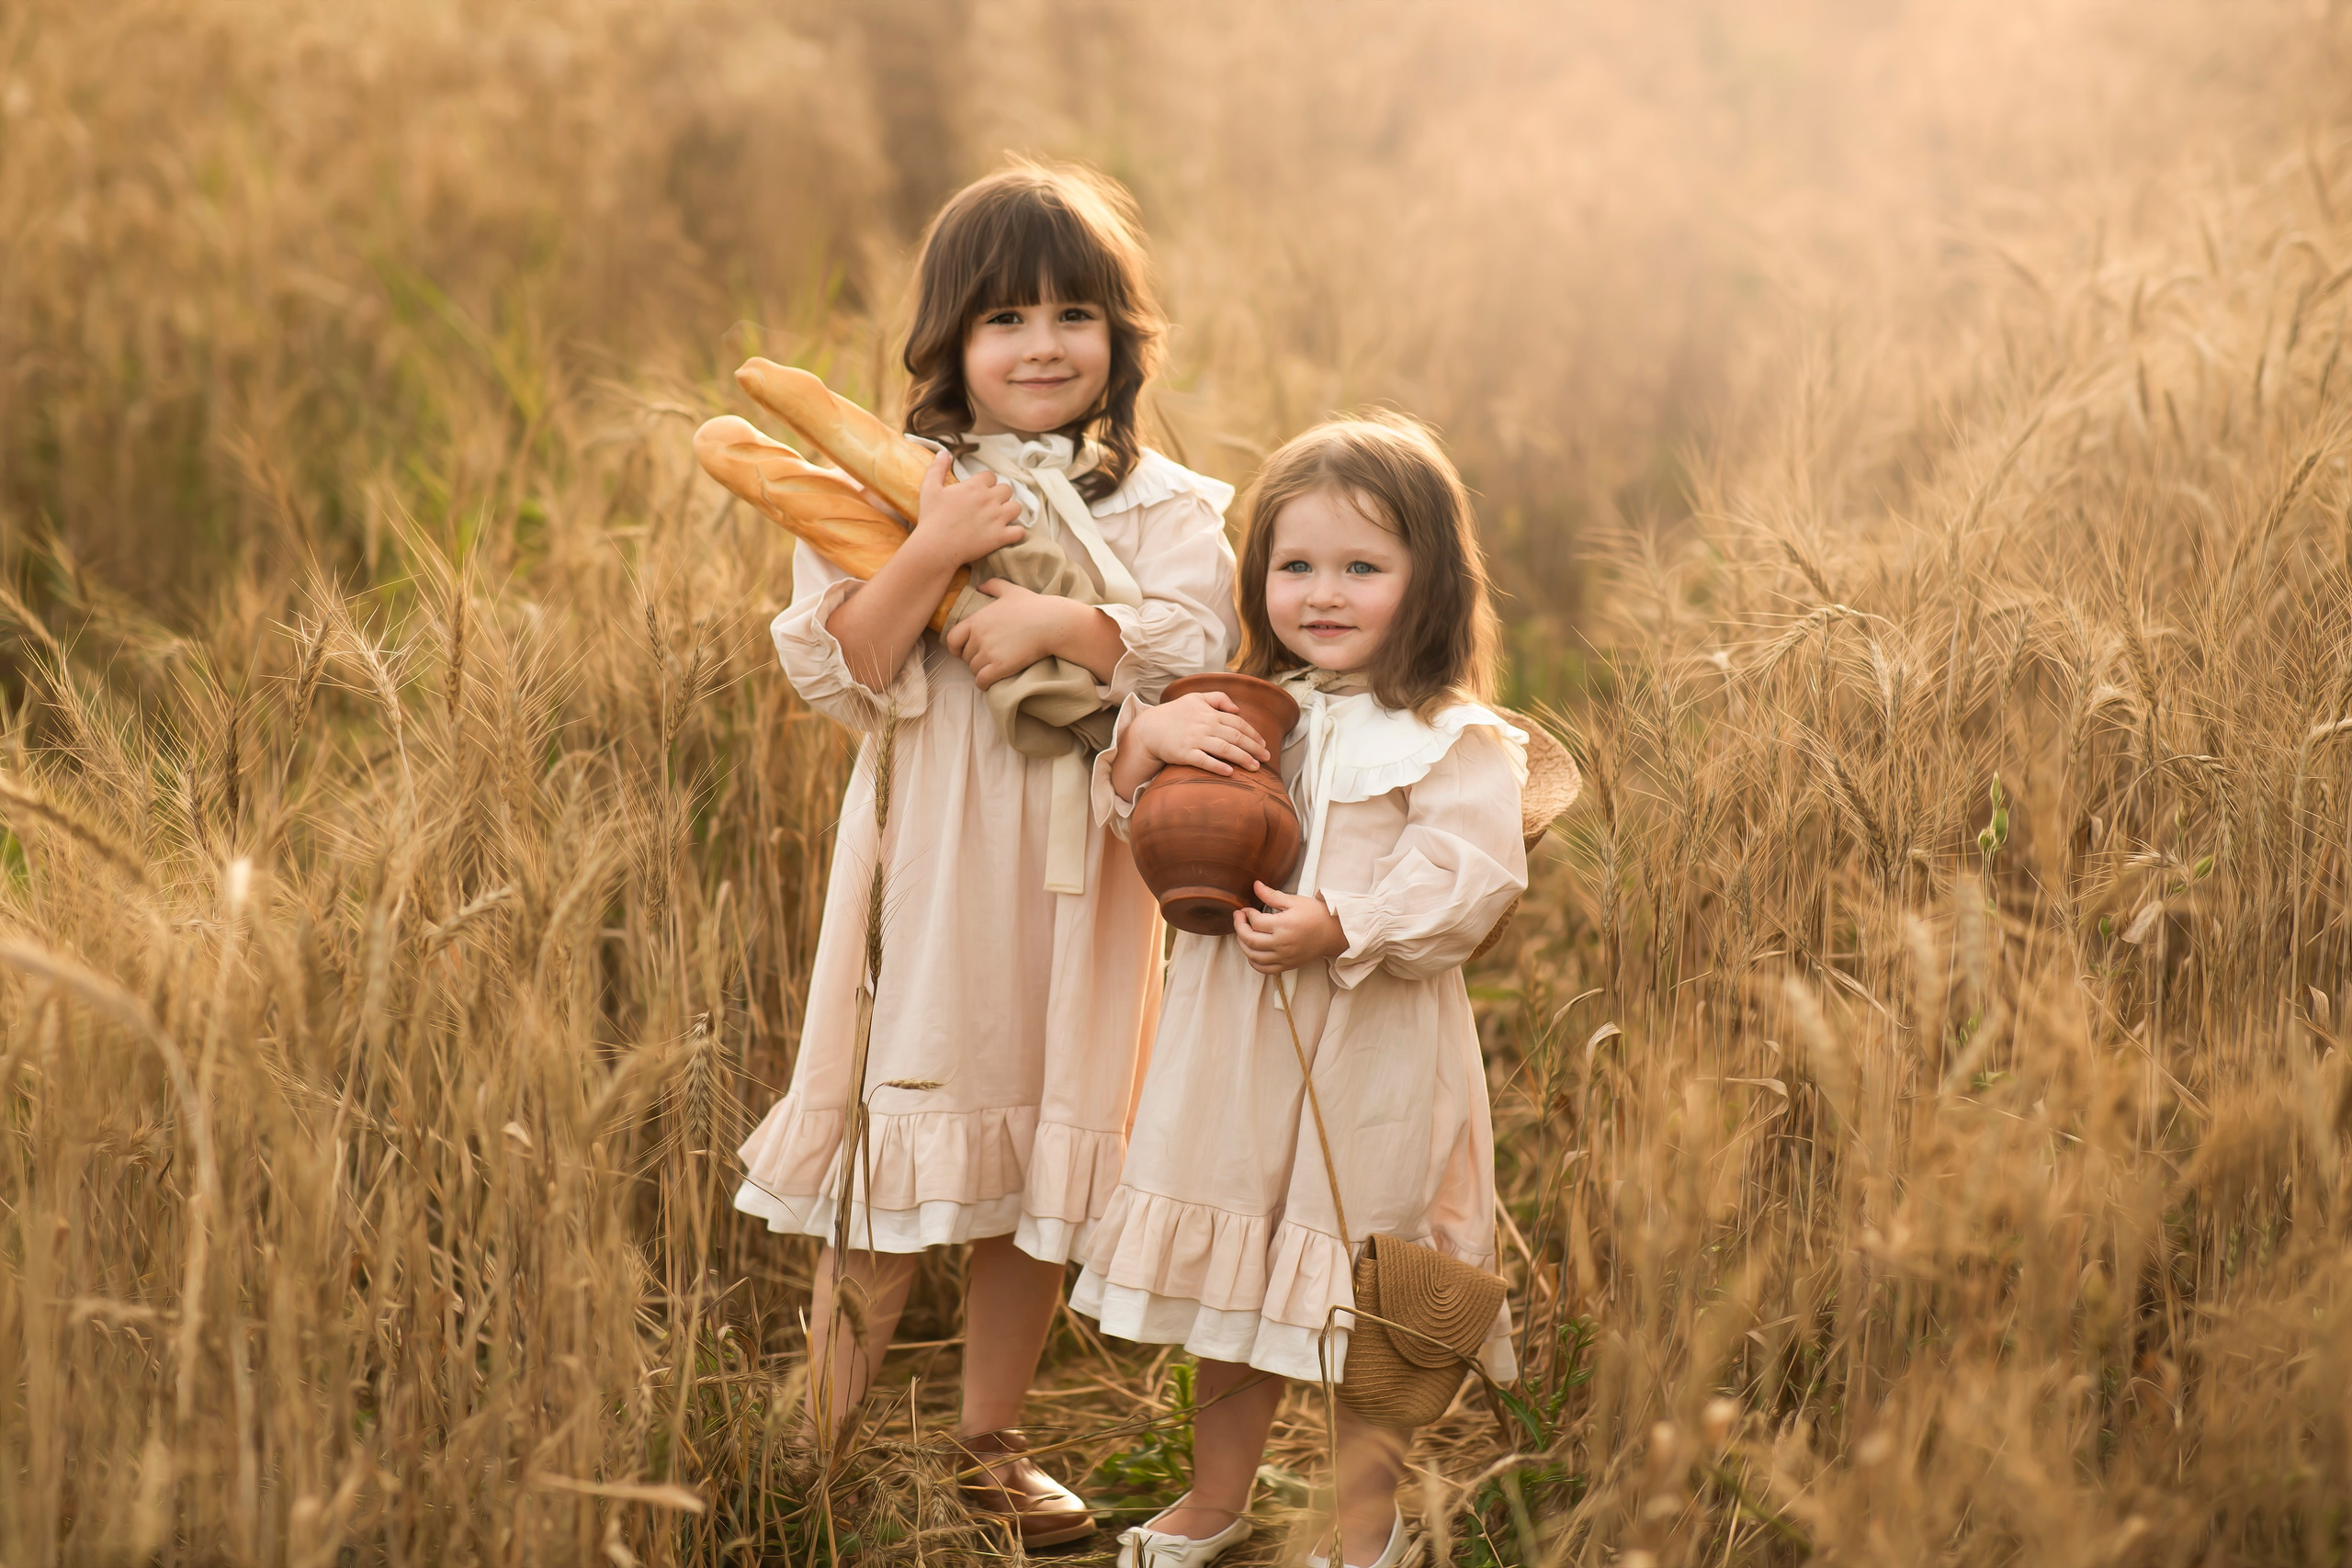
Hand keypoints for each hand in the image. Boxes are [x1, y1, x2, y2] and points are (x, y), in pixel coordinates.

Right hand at [906, 449, 1023, 567]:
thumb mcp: (929, 488)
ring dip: (1011, 510)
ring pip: (1017, 507)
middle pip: (1006, 489)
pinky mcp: (1001, 537)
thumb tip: (944, 452)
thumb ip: (937, 468)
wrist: (935, 547)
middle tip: (990, 505)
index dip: (986, 483)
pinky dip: (1017, 532)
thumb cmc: (931, 518)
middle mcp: (990, 499)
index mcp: (975, 486)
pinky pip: (1020, 531)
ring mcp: (998, 518)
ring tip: (1002, 517)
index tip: (979, 491)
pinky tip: (1009, 533)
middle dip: (1000, 495)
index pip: (991, 476)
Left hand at [944, 580, 1091, 687]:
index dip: (956, 647)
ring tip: (991, 669)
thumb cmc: (1033, 606)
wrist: (1051, 623)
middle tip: (985, 660)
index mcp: (977, 620)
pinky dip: (983, 683)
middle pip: (966, 656)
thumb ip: (992, 585)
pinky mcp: (1000, 666)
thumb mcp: (1010, 590)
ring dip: (980, 671)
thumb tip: (980, 585)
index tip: (963, 651)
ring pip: (974, 669)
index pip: (952, 639)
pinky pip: (982, 680)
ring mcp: (989, 652)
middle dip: (973, 659)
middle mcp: (979, 636)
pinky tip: (989, 683)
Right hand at [1130, 690, 1271, 776]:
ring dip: (1243, 758)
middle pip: (1236, 737)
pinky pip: (1204, 761)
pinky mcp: (1184, 754)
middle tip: (1267, 758)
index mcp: (1209, 713)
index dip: (1253, 733)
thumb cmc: (1175, 714)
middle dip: (1254, 748)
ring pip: (1225, 749)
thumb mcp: (1195, 698)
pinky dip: (1218, 766)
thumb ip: (1218, 698)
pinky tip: (1231, 772)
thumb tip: (1237, 708)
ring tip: (1256, 767)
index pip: (1238, 722)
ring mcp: (1194, 740)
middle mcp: (1204, 725)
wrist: (1149, 729)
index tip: (1264, 744)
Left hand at [1233, 882, 1348, 973]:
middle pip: (1250, 940)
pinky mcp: (1287, 965)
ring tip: (1243, 934)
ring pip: (1253, 956)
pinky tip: (1251, 951)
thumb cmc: (1316, 914)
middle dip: (1239, 928)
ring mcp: (1284, 957)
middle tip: (1238, 918)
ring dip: (1243, 945)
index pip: (1255, 922)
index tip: (1247, 910)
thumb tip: (1255, 885)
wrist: (1333, 933)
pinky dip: (1253, 962)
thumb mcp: (1294, 901)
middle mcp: (1282, 943)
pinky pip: (1264, 969)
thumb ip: (1272, 895)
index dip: (1247, 914)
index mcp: (1284, 925)